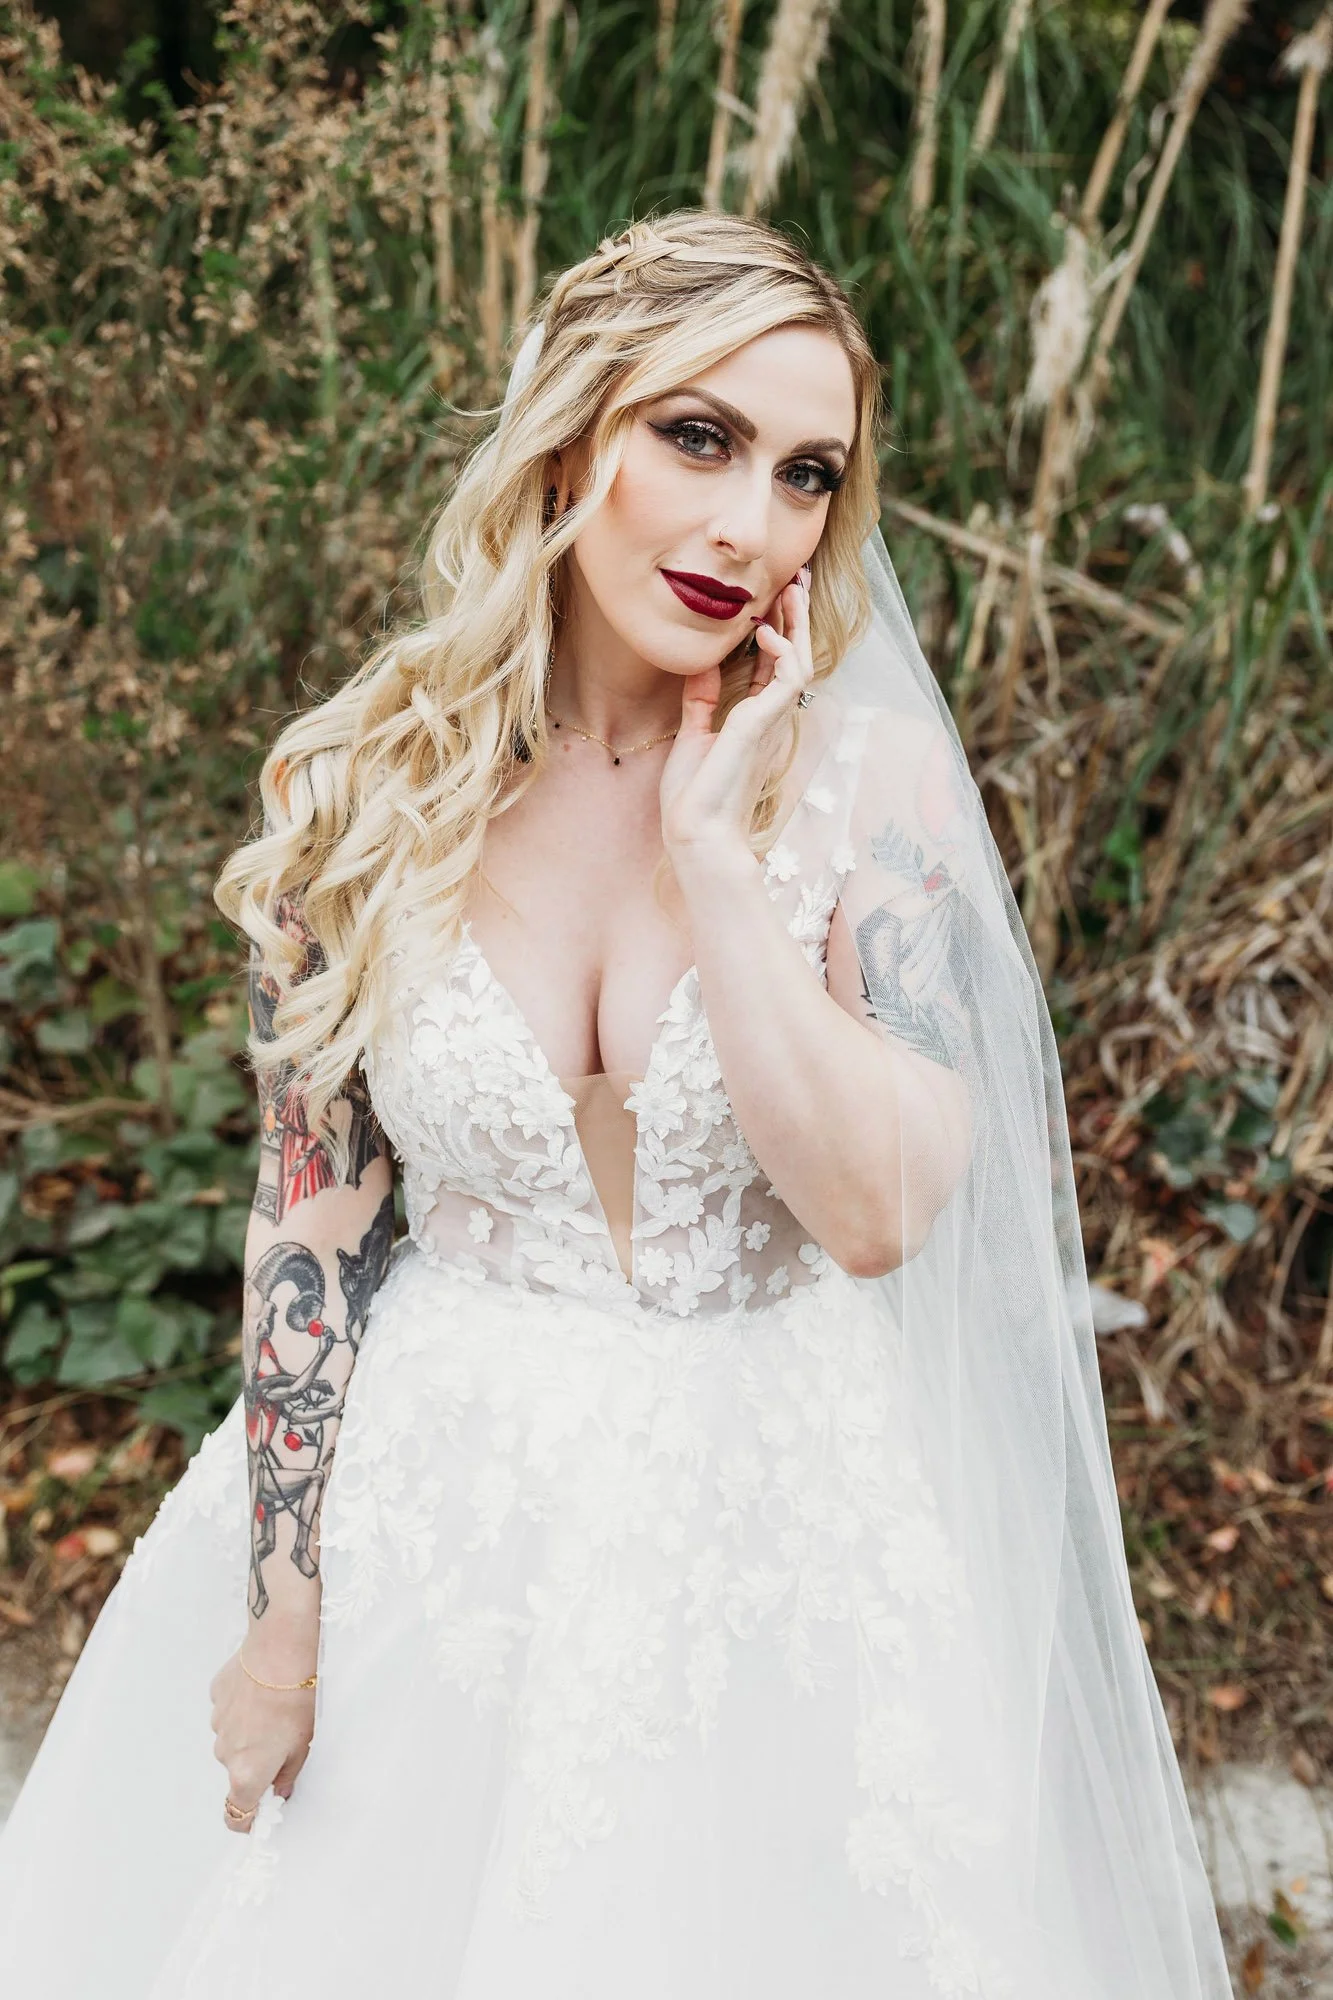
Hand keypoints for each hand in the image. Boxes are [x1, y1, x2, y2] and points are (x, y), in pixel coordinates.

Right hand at [209, 1642, 316, 1834]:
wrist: (280, 1649)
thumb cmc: (297, 1696)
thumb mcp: (303, 1744)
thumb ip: (288, 1775)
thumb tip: (281, 1790)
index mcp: (247, 1773)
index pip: (236, 1815)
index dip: (248, 1818)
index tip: (260, 1812)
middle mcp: (225, 1753)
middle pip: (238, 1770)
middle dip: (257, 1762)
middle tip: (284, 1739)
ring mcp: (217, 1723)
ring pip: (233, 1738)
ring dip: (250, 1732)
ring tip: (276, 1707)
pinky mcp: (216, 1696)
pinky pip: (229, 1711)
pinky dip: (243, 1707)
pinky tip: (262, 1689)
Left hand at [659, 563, 813, 858]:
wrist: (696, 832)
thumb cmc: (696, 796)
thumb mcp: (693, 733)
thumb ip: (701, 698)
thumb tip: (700, 662)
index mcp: (755, 721)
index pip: (774, 666)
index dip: (777, 630)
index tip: (774, 597)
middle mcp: (771, 719)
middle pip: (794, 657)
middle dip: (796, 618)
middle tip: (796, 580)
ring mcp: (772, 722)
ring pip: (801, 662)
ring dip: (797, 625)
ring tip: (791, 590)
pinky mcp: (764, 726)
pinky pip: (789, 678)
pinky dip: (781, 650)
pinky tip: (765, 631)